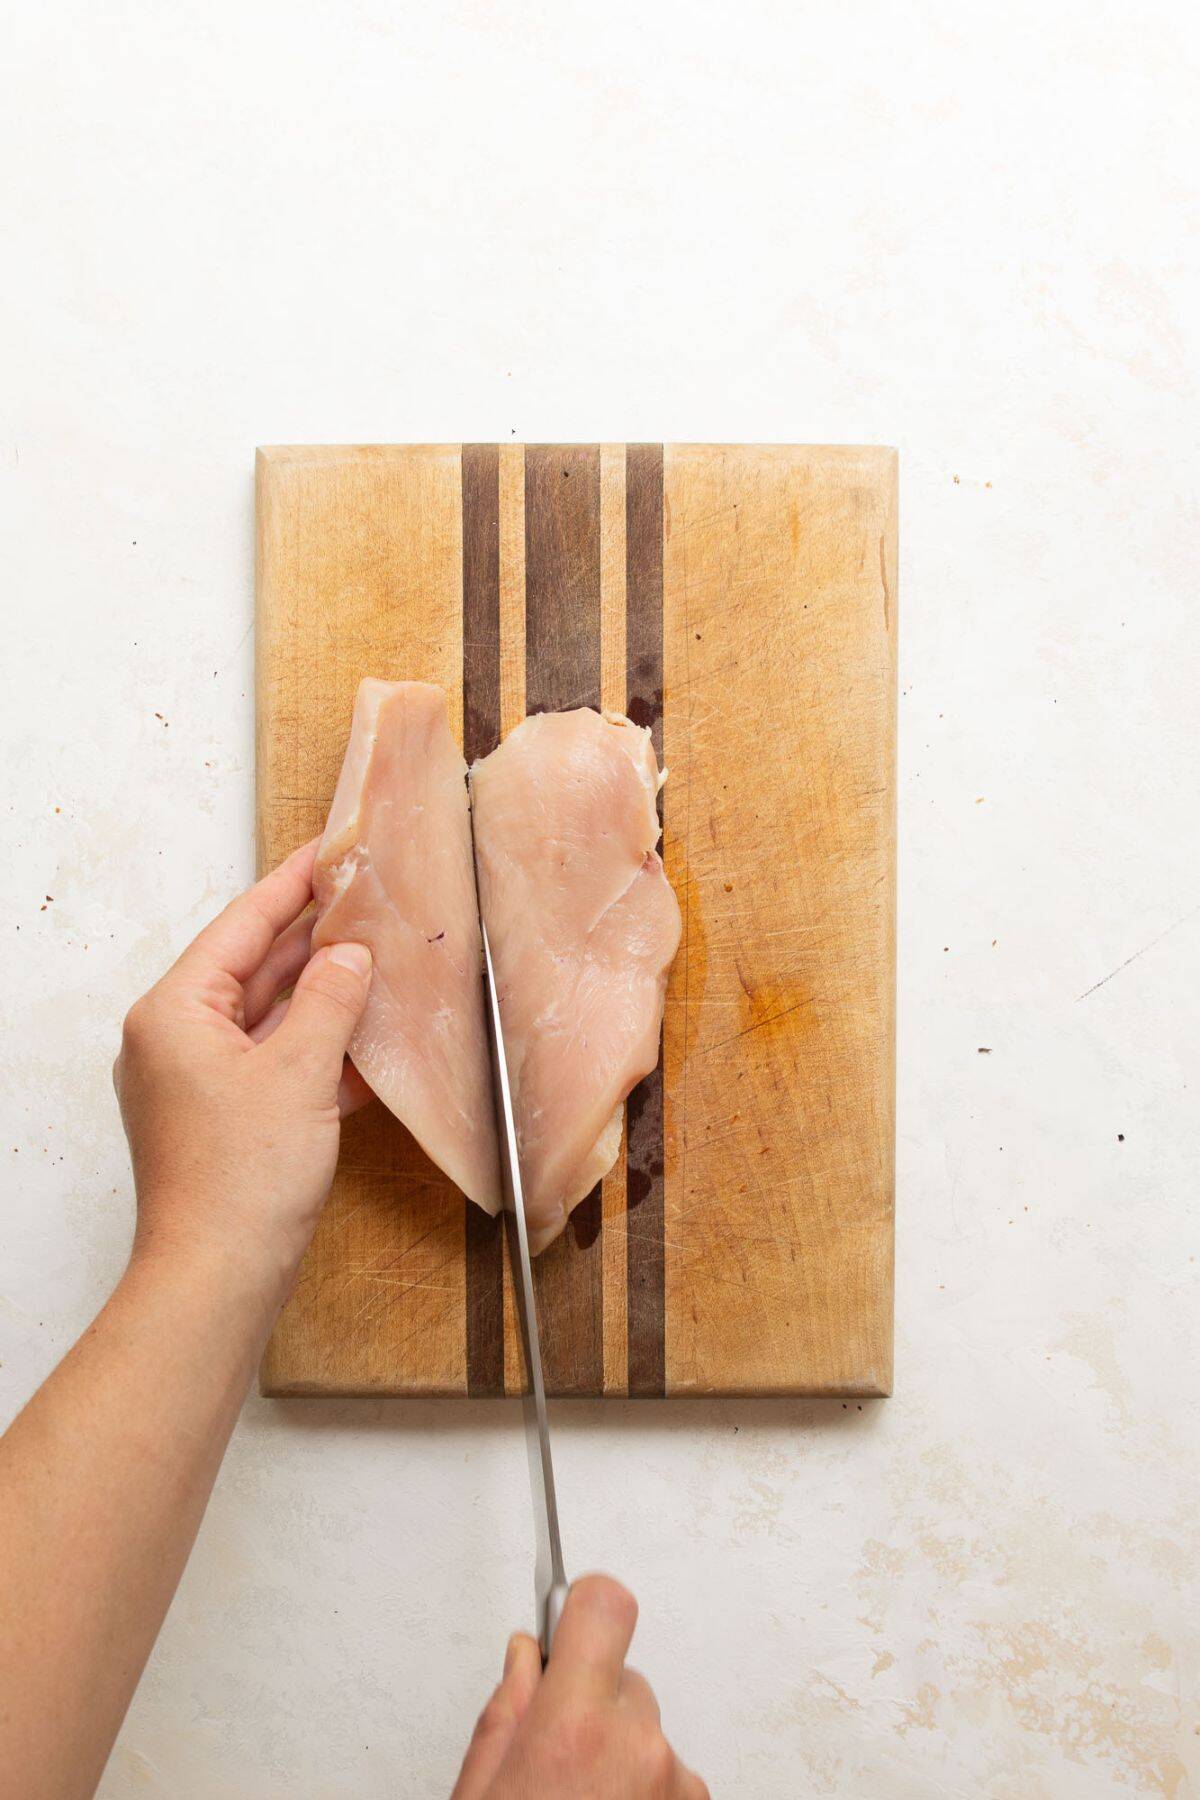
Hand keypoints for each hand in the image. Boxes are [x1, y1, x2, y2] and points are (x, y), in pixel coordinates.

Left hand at [113, 840, 372, 1307]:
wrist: (219, 1277)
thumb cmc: (239, 1180)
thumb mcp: (299, 1073)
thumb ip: (330, 1002)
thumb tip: (349, 955)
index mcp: (174, 1014)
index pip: (239, 928)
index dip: (288, 888)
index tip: (324, 854)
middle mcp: (177, 1040)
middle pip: (253, 970)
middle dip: (312, 942)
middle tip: (364, 901)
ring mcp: (199, 1082)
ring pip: (270, 1019)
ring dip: (323, 996)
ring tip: (379, 958)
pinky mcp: (226, 1120)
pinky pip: (277, 1064)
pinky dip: (319, 1050)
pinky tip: (368, 1039)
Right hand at [452, 1576, 707, 1798]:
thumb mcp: (480, 1790)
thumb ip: (507, 1712)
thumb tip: (527, 1659)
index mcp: (575, 1727)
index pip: (604, 1606)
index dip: (583, 1603)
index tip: (570, 1611)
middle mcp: (637, 1745)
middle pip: (620, 1679)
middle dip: (589, 1702)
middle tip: (553, 1760)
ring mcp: (674, 1778)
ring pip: (641, 1727)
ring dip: (617, 1750)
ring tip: (579, 1797)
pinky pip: (667, 1768)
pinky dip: (641, 1785)